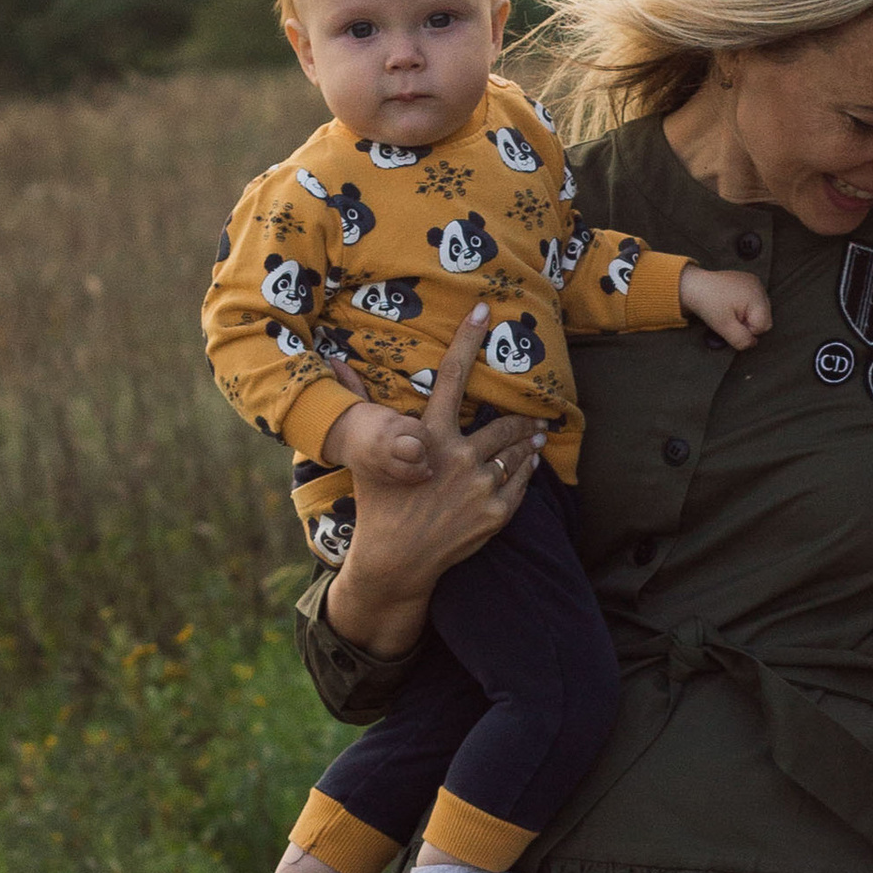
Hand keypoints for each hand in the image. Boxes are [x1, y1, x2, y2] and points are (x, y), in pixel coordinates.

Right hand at [318, 382, 432, 483]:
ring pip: (412, 471)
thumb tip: (333, 358)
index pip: (421, 431)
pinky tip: (412, 471)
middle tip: (422, 448)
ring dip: (419, 467)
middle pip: (417, 451)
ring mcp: (382, 464)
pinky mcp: (380, 478)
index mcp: (387, 423)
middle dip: (423, 451)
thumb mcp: (363, 399)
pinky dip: (411, 477)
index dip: (425, 433)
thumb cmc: (359, 418)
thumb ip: (359, 380)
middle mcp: (385, 444)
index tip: (420, 432)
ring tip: (417, 461)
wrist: (335, 444)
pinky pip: (403, 481)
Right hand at [320, 309, 541, 655]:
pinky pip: (522, 480)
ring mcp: (480, 486)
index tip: (484, 311)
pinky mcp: (496, 512)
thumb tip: (333, 360)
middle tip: (536, 410)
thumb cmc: (379, 504)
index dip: (468, 340)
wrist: (395, 560)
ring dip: (531, 440)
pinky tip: (531, 461)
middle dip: (523, 416)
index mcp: (427, 436)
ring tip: (538, 434)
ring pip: (519, 450)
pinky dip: (528, 467)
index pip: (450, 376)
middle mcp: (459, 457)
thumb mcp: (367, 455)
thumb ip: (359, 404)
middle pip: (504, 423)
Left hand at [679, 264, 770, 349]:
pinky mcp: (751, 280)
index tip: (732, 324)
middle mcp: (760, 288)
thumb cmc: (708, 305)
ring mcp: (756, 283)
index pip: (763, 326)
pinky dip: (747, 306)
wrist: (695, 285)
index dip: (747, 331)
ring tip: (731, 310)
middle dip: (749, 323)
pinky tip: (733, 303)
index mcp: (756, 298)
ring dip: (748, 315)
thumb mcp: (724, 327)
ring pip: (761, 310)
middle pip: (765, 318)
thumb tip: (753, 343)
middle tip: (731, 319)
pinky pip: (756, 300)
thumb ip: (742, 340)